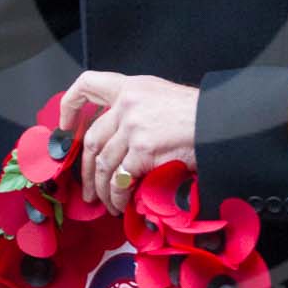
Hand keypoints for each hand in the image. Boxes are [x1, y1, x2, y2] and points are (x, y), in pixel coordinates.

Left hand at [59, 72, 197, 215]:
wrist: (220, 122)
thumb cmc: (199, 114)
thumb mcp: (162, 97)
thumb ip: (137, 110)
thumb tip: (119, 142)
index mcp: (132, 87)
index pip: (88, 84)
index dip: (70, 105)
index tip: (66, 127)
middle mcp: (128, 103)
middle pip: (92, 138)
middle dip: (86, 170)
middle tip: (87, 189)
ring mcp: (133, 126)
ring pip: (103, 163)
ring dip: (102, 188)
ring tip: (106, 203)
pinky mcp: (143, 149)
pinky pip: (120, 178)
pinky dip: (117, 196)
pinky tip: (121, 204)